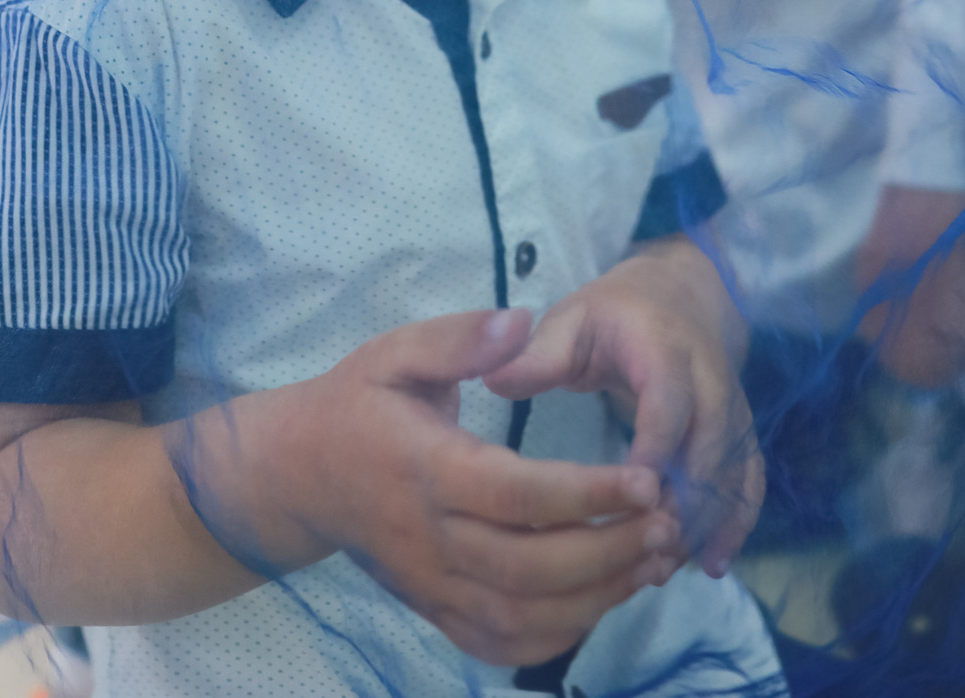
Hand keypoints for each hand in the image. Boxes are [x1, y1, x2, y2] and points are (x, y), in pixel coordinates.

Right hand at [180, 308, 682, 666]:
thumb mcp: (395, 352)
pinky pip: (499, 643)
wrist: (296, 476)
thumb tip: (521, 322)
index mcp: (426, 468)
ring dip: (597, 599)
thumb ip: (458, 338)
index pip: (516, 495)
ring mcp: (430, 585)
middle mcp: (428, 538)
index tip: (647, 481)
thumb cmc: (354, 406)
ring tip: (653, 561)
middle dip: (609, 553)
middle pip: (528, 568)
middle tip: (668, 524)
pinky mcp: (433, 610)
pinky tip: (604, 600)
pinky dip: (558, 635)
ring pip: (520, 616)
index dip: (587, 494)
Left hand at [481, 240, 762, 577]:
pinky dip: (737, 522)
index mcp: (666, 350)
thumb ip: (538, 354)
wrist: (680, 294)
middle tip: (644, 551)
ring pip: (732, 470)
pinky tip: (713, 564)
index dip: (656, 449)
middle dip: (684, 500)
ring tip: (665, 568)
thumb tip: (492, 381)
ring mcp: (732, 409)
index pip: (669, 404)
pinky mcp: (739, 433)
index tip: (633, 495)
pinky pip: (750, 480)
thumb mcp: (572, 320)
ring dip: (705, 521)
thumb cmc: (614, 314)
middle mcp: (711, 381)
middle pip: (710, 446)